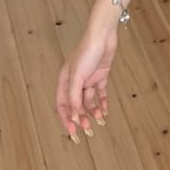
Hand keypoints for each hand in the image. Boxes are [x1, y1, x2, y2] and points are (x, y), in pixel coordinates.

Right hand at [55, 26, 116, 142]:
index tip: (73, 133)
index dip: (67, 120)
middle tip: (88, 133)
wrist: (102, 36)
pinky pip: (100, 93)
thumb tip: (74, 115)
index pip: (63, 106)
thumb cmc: (87, 53)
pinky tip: (106, 112)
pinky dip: (103, 103)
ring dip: (93, 112)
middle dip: (81, 119)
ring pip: (89, 101)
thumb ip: (75, 96)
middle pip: (76, 106)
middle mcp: (75, 82)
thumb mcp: (78, 76)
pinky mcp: (100, 76)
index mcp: (64, 82)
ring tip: (100, 124)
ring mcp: (88, 79)